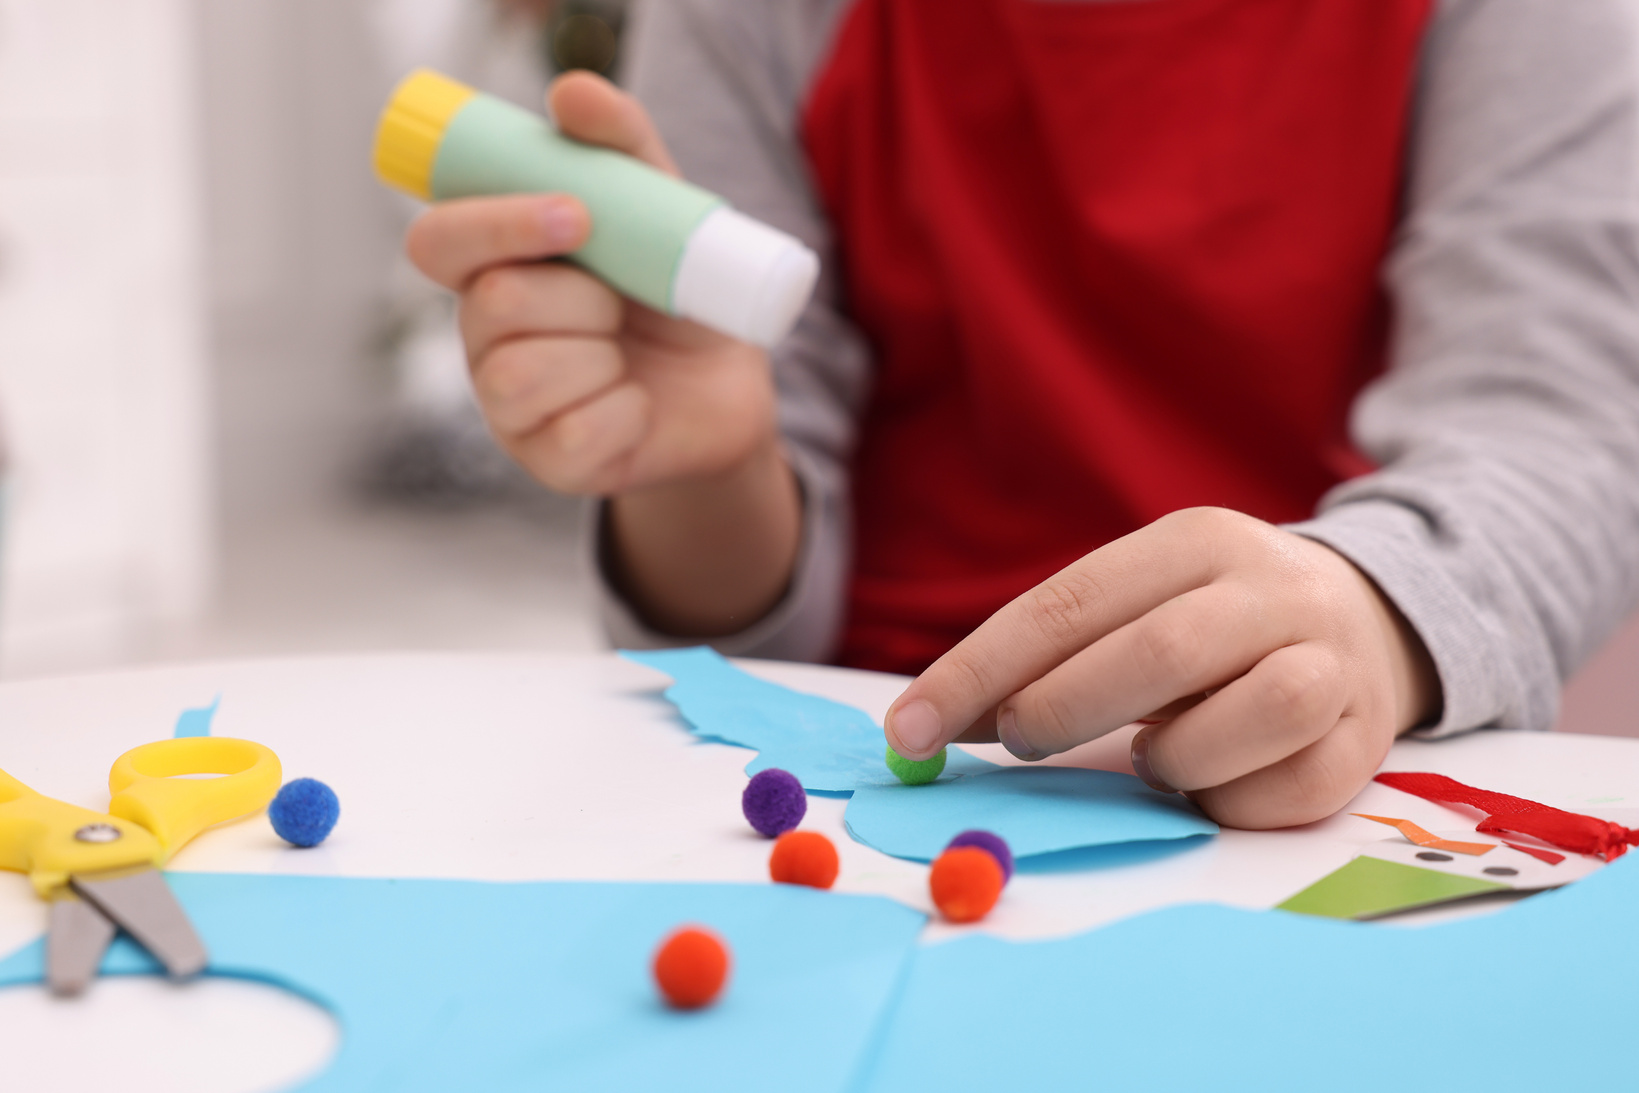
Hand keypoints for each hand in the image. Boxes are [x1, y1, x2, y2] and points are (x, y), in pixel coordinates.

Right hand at [404, 71, 778, 497]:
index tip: (574, 212)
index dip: (493, 224)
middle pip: (492, 306)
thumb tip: (571, 92)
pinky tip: (638, 406)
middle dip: (578, 296)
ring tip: (626, 355)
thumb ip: (622, 146)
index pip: (439, 242)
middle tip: (621, 303)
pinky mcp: (550, 464)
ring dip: (599, 357)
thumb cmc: (677, 297)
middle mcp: (486, 340)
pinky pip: (576, 432)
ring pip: (522, 373)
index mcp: (493, 271)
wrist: (730, 388)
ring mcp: (510, 409)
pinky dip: (626, 412)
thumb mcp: (663, 212)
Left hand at [882, 508, 1440, 828]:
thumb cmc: (1209, 620)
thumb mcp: (1134, 605)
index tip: (911, 728)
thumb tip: (935, 722)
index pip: (1067, 604)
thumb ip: (1049, 653)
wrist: (1362, 618)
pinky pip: (1294, 787)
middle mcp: (1272, 588)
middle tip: (1019, 739)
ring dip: (1177, 755)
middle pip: (1159, 652)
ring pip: (1256, 711)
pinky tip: (1214, 782)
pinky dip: (1233, 800)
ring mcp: (1334, 661)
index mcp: (1196, 540)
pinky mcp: (1368, 738)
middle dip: (1065, 708)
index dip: (978, 671)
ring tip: (1153, 756)